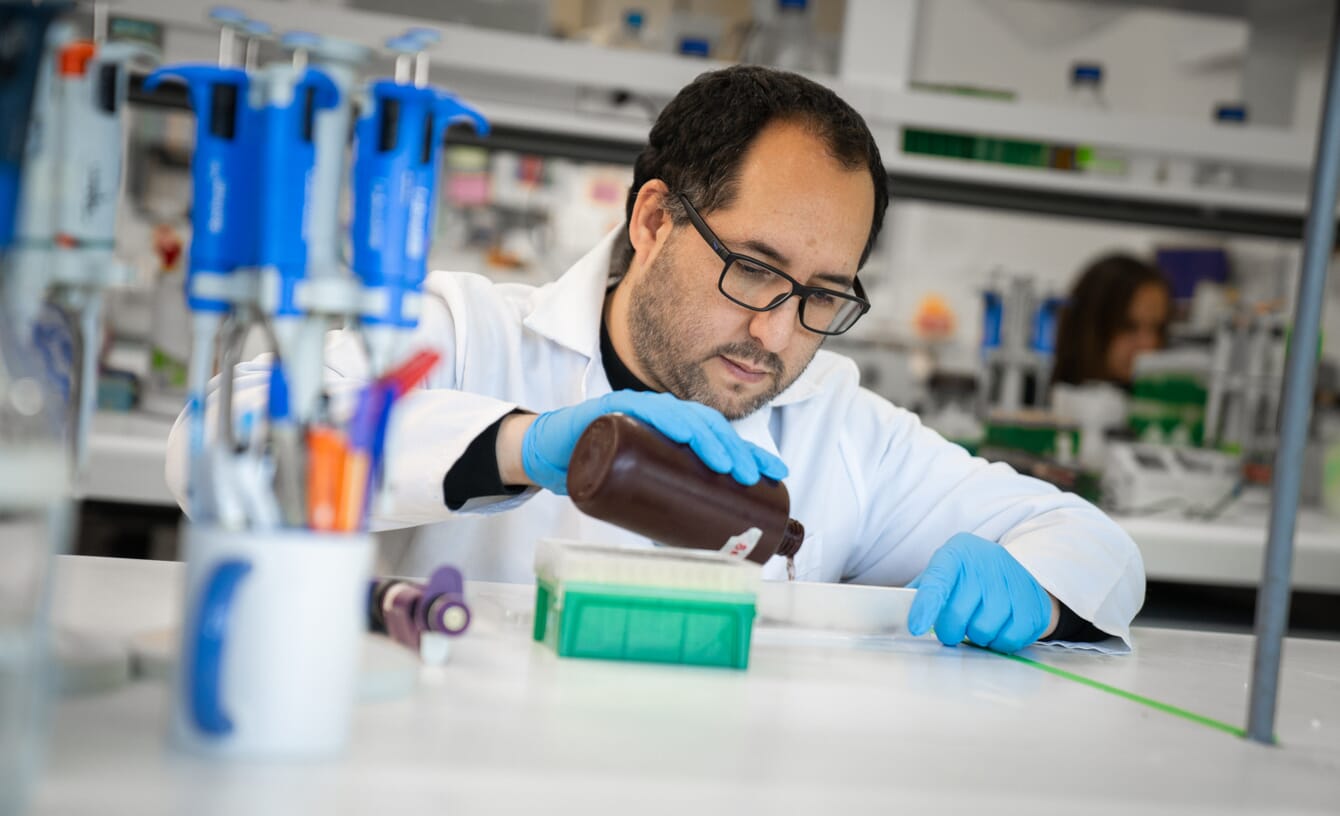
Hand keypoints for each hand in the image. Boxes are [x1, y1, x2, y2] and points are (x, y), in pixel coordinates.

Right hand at [520, 390, 788, 494]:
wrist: (548, 454)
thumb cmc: (599, 471)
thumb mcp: (641, 490)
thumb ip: (666, 509)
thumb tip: (699, 551)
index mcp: (673, 433)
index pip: (719, 438)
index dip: (750, 452)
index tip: (776, 474)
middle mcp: (660, 416)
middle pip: (706, 425)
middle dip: (732, 448)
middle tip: (748, 476)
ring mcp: (635, 411)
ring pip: (680, 416)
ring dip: (705, 436)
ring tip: (722, 461)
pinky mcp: (607, 413)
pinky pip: (638, 410)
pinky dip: (660, 419)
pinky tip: (679, 430)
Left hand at [906, 533, 1052, 653]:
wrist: (1019, 571)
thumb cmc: (970, 577)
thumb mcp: (944, 572)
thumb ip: (922, 592)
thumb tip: (893, 614)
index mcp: (957, 553)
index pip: (938, 581)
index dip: (925, 607)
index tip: (916, 628)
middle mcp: (986, 563)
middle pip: (958, 613)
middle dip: (949, 630)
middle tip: (951, 629)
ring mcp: (1013, 583)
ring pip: (983, 630)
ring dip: (975, 636)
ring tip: (977, 622)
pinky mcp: (1033, 605)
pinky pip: (1008, 639)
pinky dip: (998, 642)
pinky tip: (998, 627)